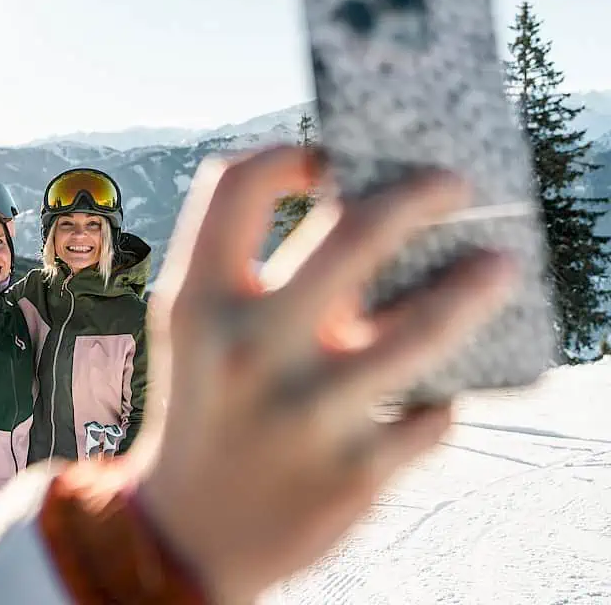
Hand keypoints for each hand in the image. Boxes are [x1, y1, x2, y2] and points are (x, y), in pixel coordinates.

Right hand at [130, 146, 517, 603]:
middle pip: (355, 233)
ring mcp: (309, 409)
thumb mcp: (194, 331)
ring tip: (500, 264)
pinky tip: (429, 397)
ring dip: (475, 285)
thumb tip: (345, 204)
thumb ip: (242, 267)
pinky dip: (437, 400)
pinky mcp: (358, 469)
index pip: (238, 184)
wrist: (189, 532)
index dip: (289, 155)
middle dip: (420, 196)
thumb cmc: (203, 406)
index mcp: (199, 302)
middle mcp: (251, 346)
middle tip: (454, 184)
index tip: (327, 160)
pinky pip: (432, 413)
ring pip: (424, 325)